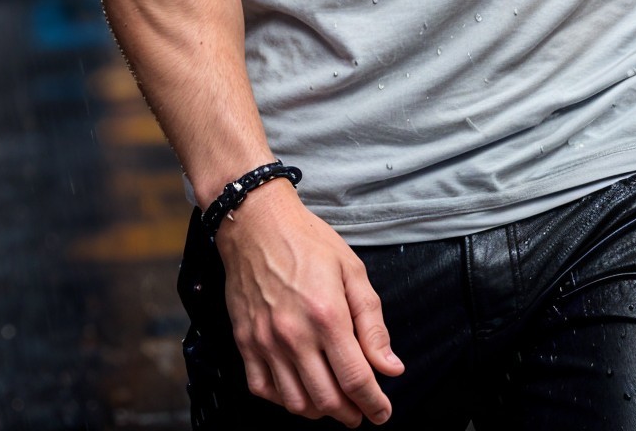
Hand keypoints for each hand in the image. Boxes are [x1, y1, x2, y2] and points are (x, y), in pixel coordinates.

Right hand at [215, 179, 404, 423]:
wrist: (257, 223)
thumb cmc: (307, 241)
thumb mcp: (352, 271)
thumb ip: (373, 323)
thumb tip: (391, 367)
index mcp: (328, 315)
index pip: (356, 378)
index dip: (373, 404)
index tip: (382, 413)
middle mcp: (295, 335)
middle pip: (327, 399)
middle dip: (350, 414)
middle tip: (361, 411)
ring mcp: (265, 342)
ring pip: (295, 402)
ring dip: (319, 412)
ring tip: (334, 402)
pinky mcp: (245, 342)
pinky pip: (262, 389)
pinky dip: (283, 400)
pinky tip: (299, 389)